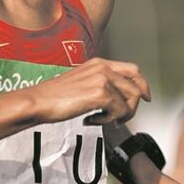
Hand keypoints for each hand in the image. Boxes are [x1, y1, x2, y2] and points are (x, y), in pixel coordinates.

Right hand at [25, 57, 151, 125]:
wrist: (37, 101)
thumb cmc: (54, 96)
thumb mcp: (81, 82)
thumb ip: (100, 84)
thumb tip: (117, 99)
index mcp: (99, 63)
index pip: (132, 69)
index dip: (142, 84)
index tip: (146, 97)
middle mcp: (104, 68)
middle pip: (136, 86)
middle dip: (133, 105)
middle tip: (122, 118)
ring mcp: (103, 79)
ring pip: (130, 101)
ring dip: (119, 115)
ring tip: (101, 119)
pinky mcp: (100, 93)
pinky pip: (119, 112)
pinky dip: (107, 120)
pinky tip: (91, 119)